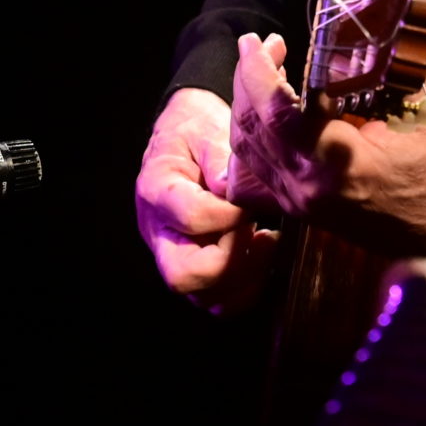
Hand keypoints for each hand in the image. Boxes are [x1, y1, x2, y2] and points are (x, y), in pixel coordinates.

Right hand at [135, 85, 276, 311]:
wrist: (185, 134)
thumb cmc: (196, 129)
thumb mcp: (207, 127)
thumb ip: (219, 156)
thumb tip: (232, 189)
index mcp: (157, 191)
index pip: (192, 218)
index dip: (231, 216)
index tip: (254, 201)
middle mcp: (158, 231)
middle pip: (183, 275)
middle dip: (232, 262)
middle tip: (263, 233)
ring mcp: (172, 253)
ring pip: (201, 297)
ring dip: (243, 279)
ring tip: (268, 241)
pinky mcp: (191, 264)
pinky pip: (215, 298)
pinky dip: (245, 288)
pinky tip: (262, 250)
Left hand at [226, 32, 425, 265]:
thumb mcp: (419, 118)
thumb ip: (376, 89)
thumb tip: (344, 60)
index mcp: (337, 162)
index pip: (275, 111)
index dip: (258, 70)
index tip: (256, 40)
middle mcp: (307, 187)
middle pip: (251, 126)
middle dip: (249, 78)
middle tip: (264, 46)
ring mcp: (300, 204)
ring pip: (247, 150)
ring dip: (248, 105)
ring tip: (266, 72)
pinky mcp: (302, 211)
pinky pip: (258, 171)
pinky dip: (255, 136)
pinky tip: (268, 114)